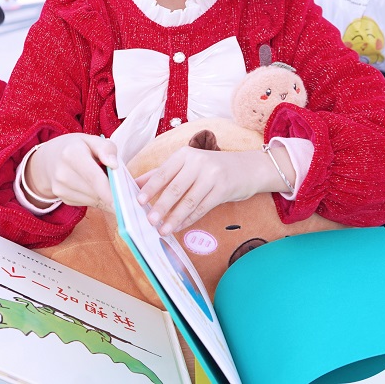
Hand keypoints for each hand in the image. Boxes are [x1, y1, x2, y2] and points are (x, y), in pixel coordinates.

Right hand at [25, 134, 118, 211]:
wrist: (48, 158)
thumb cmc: (74, 147)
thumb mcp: (91, 140)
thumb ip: (106, 148)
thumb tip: (114, 165)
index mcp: (71, 154)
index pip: (94, 177)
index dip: (109, 191)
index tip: (122, 201)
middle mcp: (63, 174)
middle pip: (96, 191)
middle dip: (111, 191)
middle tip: (117, 181)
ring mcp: (60, 188)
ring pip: (93, 200)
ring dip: (103, 195)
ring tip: (101, 180)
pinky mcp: (63, 198)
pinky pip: (87, 203)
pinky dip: (94, 197)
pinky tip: (91, 186)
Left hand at [135, 147, 288, 233]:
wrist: (247, 168)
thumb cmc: (212, 168)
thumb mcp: (188, 164)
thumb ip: (163, 173)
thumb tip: (136, 183)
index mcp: (185, 155)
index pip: (164, 172)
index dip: (151, 188)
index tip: (139, 201)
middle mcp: (198, 162)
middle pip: (175, 188)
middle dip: (161, 206)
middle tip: (149, 220)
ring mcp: (212, 176)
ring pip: (189, 201)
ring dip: (174, 217)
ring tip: (163, 230)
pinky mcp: (223, 189)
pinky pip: (202, 208)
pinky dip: (189, 219)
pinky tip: (179, 227)